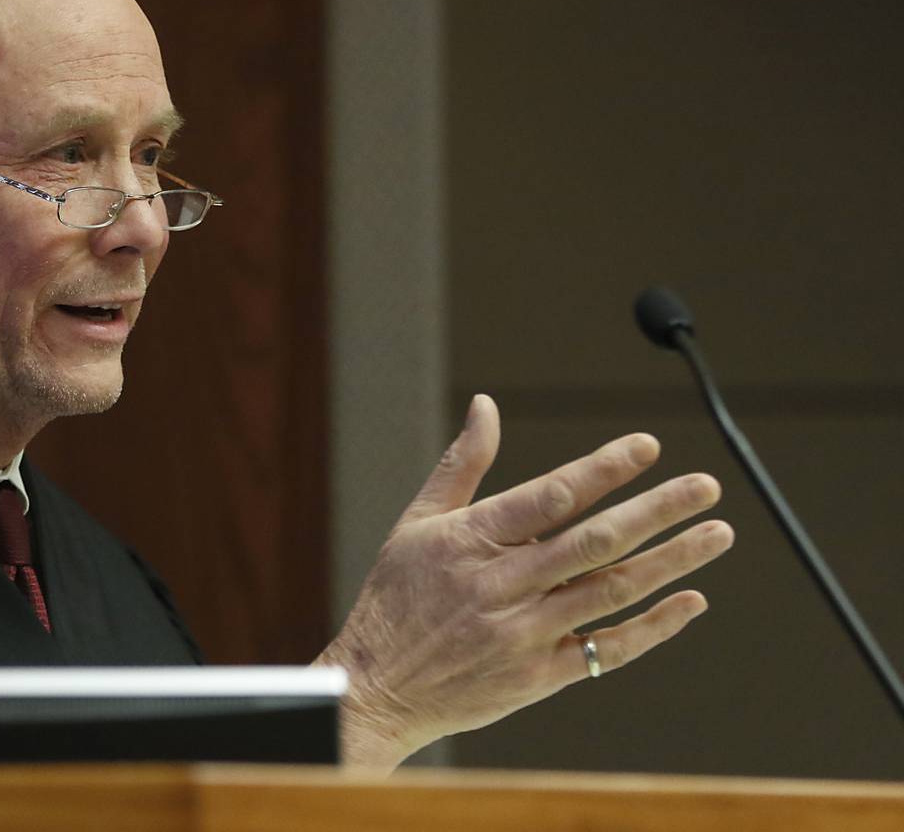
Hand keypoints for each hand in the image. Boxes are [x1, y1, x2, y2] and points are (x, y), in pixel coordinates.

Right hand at [317, 394, 733, 769]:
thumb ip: (462, 465)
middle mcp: (502, 585)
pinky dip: (654, 627)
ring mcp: (524, 634)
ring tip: (717, 533)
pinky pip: (608, 649)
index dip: (603, 468)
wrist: (376, 688)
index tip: (648, 446)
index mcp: (471, 540)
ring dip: (671, 561)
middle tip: (706, 486)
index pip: (551, 494)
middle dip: (657, 510)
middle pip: (594, 540)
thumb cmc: (395, 597)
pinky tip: (690, 600)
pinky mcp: (539, 677)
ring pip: (611, 591)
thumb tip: (486, 405)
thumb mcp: (417, 523)